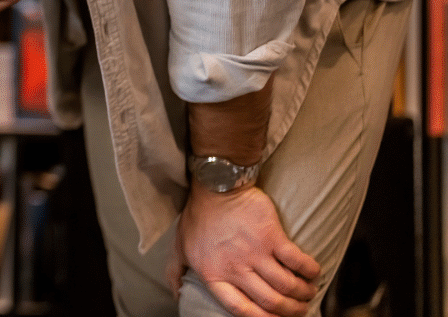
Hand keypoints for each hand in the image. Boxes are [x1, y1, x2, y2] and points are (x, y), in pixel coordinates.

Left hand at [176, 184, 319, 316]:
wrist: (216, 185)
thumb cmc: (198, 216)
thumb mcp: (180, 247)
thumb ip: (175, 272)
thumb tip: (176, 292)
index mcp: (213, 274)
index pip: (240, 309)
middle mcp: (235, 268)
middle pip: (270, 301)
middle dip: (290, 310)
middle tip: (300, 309)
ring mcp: (255, 253)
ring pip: (287, 285)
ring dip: (302, 293)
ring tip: (308, 292)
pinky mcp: (272, 237)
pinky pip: (297, 261)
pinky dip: (310, 271)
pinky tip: (314, 273)